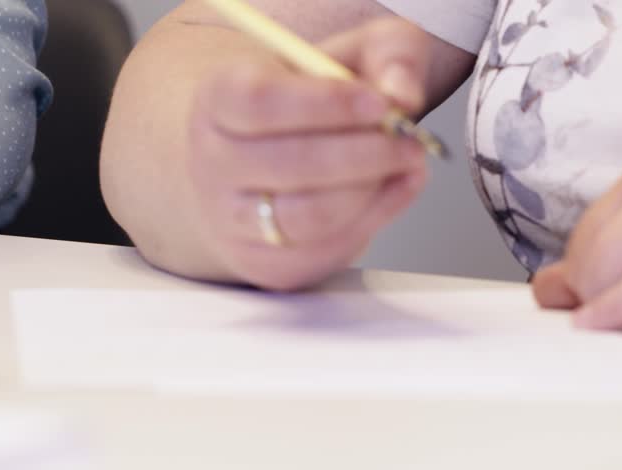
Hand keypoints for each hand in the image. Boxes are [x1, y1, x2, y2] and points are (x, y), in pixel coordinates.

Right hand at [188, 17, 432, 290]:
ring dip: (371, 191)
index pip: (260, 101)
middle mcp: (213, 163)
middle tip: (408, 140)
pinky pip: (324, 251)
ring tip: (406, 164)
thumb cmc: (313, 105)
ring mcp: (232, 221)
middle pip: (290, 164)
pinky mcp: (265, 263)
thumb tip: (402, 94)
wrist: (269, 162)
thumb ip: (388, 55)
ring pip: (309, 217)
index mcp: (219, 98)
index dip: (326, 103)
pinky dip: (371, 221)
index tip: (379, 102)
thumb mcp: (351, 54)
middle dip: (365, 154)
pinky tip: (392, 191)